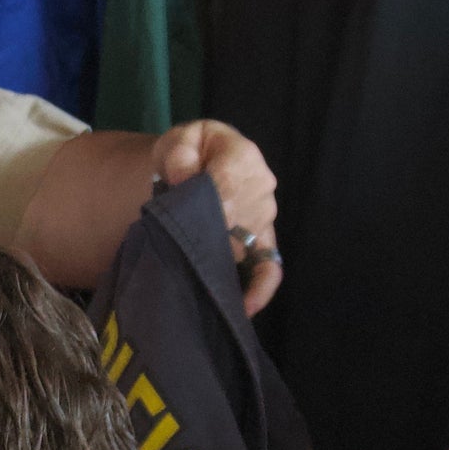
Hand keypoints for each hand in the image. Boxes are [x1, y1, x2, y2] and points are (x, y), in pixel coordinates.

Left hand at [154, 120, 281, 312]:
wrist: (200, 158)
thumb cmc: (189, 150)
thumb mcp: (177, 141)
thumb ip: (179, 156)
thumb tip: (185, 180)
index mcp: (242, 155)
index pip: (228, 184)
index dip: (208, 205)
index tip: (187, 220)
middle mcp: (262, 186)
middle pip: (237, 221)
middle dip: (207, 237)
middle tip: (179, 248)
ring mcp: (265, 215)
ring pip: (245, 246)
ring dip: (220, 259)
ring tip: (194, 274)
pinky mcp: (265, 239)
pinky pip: (271, 266)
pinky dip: (261, 289)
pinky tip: (246, 308)